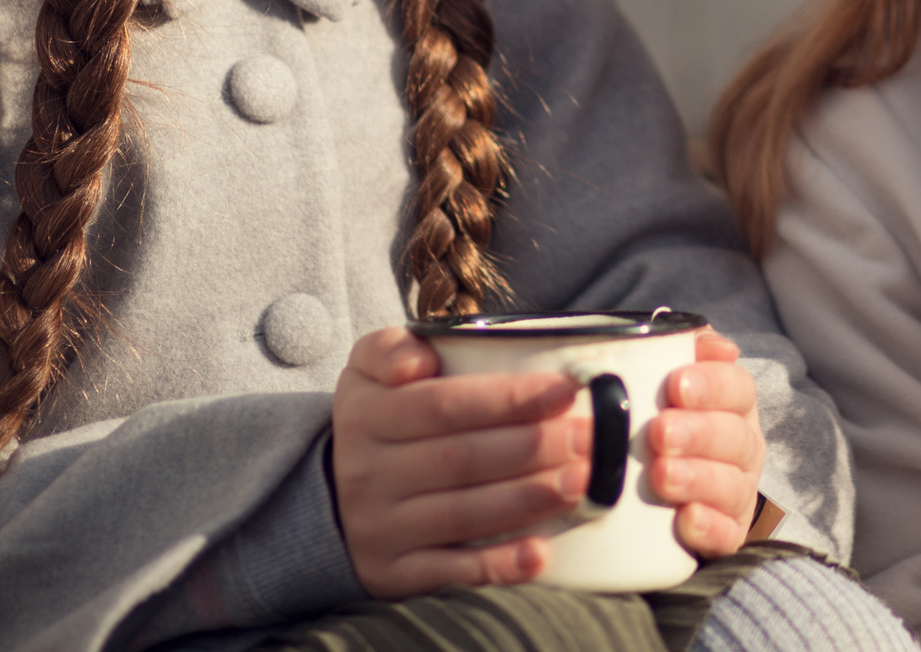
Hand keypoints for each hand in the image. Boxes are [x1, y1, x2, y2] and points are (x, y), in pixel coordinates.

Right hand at [330, 327, 590, 595]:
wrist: (330, 495)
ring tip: (581, 483)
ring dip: (527, 500)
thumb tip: (419, 360)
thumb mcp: (367, 369)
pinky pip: (450, 571)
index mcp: (368, 415)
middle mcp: (368, 473)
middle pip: (460, 459)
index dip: (507, 398)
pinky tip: (540, 556)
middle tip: (589, 437)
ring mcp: (380, 527)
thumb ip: (390, 348)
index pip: (443, 405)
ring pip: (462, 514)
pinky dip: (497, 567)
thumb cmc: (379, 418)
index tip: (566, 390)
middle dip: (532, 447)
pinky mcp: (394, 572)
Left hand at [643, 329, 767, 555]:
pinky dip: (709, 528)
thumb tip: (695, 334)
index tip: (675, 386)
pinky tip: (686, 519)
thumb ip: (672, 350)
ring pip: (732, 486)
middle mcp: (742, 448)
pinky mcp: (726, 536)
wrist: (645, 504)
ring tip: (662, 476)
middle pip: (735, 437)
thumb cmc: (653, 427)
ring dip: (698, 479)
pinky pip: (727, 535)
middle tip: (659, 433)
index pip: (737, 387)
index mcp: (732, 406)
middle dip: (699, 433)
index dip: (712, 384)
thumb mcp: (655, 384)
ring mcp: (737, 494)